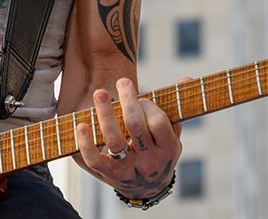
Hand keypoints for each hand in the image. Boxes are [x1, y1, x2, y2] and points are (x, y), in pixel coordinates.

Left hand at [73, 77, 181, 199]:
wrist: (148, 189)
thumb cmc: (159, 151)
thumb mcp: (172, 134)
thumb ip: (175, 106)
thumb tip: (185, 78)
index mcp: (168, 149)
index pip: (159, 122)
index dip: (149, 106)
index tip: (143, 99)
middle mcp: (149, 161)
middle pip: (135, 125)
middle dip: (128, 100)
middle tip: (122, 83)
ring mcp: (129, 169)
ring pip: (114, 140)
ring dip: (105, 114)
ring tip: (100, 93)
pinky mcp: (109, 174)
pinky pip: (94, 160)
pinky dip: (86, 142)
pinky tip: (82, 125)